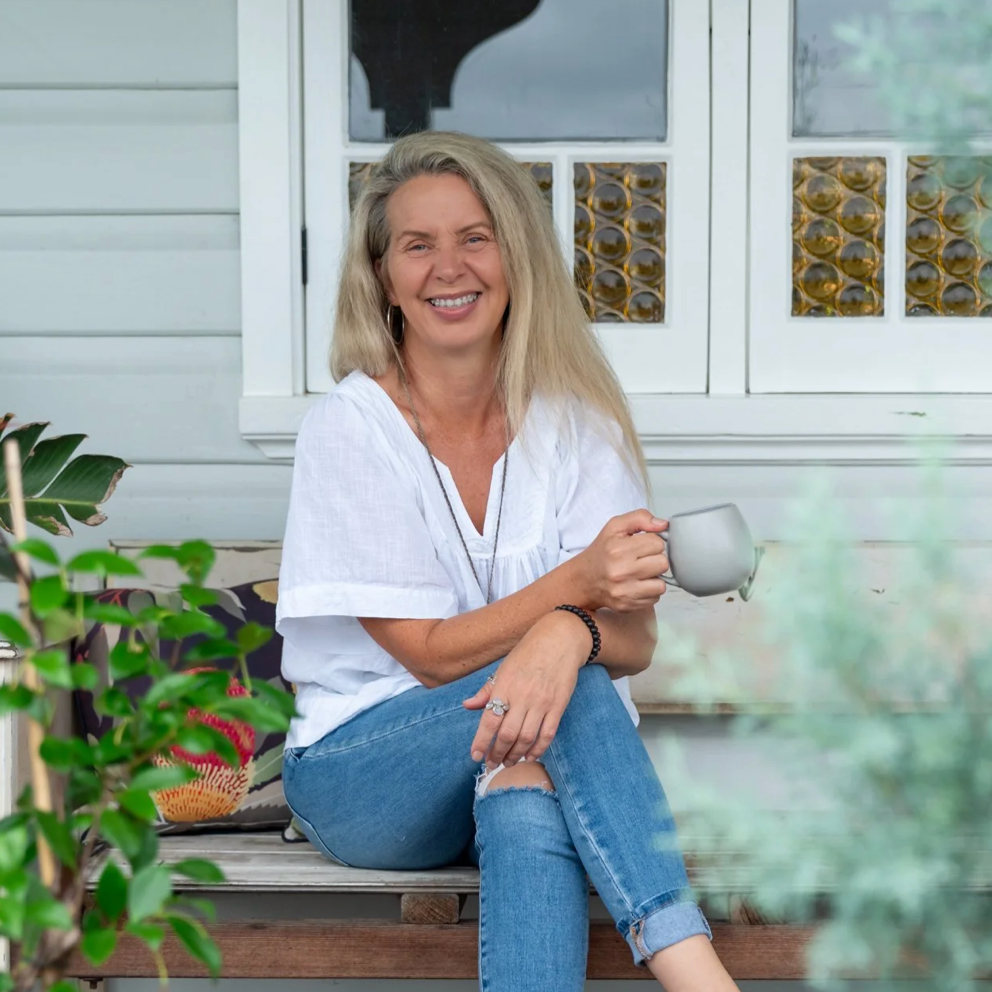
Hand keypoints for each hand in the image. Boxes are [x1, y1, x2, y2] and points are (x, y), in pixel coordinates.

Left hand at [463, 611, 589, 768]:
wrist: (560, 640)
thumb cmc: (528, 653)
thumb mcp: (503, 668)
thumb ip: (486, 690)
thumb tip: (467, 705)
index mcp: (505, 686)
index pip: (489, 720)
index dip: (481, 741)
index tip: (475, 756)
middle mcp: (523, 696)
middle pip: (507, 734)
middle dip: (497, 754)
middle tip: (491, 764)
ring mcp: (542, 702)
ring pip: (527, 738)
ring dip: (515, 755)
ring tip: (508, 762)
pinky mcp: (559, 706)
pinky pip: (548, 734)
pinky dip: (538, 749)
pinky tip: (529, 756)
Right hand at [573, 509, 669, 611]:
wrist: (583, 579)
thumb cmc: (602, 552)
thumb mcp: (615, 527)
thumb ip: (640, 518)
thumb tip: (663, 525)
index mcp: (618, 548)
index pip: (658, 543)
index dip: (652, 543)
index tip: (642, 546)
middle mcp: (621, 571)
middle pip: (663, 564)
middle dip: (655, 560)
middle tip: (642, 560)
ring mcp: (624, 591)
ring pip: (661, 584)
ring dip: (654, 578)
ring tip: (641, 574)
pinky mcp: (627, 605)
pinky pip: (654, 599)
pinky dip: (648, 592)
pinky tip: (637, 585)